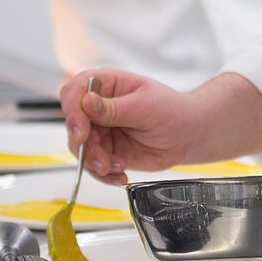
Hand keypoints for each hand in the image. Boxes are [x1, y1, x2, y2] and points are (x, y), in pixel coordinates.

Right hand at [59, 69, 195, 184]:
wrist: (188, 136)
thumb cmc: (173, 111)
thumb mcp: (146, 106)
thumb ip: (115, 108)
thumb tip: (87, 102)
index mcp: (107, 85)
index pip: (75, 92)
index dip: (73, 112)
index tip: (82, 131)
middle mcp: (99, 107)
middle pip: (73, 124)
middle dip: (84, 145)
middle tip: (101, 160)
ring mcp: (101, 130)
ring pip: (80, 148)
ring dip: (94, 163)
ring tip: (116, 167)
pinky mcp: (106, 150)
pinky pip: (93, 165)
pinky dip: (104, 174)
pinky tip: (120, 175)